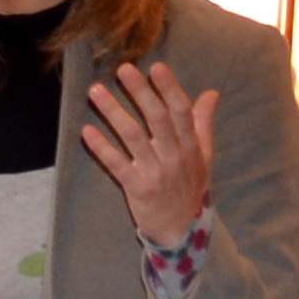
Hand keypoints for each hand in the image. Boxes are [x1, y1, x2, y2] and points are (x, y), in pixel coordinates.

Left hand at [78, 61, 220, 250]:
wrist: (181, 231)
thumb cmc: (189, 188)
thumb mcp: (203, 157)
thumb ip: (203, 123)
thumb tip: (211, 93)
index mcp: (190, 146)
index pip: (181, 112)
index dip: (169, 89)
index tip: (156, 67)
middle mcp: (174, 156)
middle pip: (157, 119)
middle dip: (141, 92)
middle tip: (123, 69)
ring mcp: (155, 172)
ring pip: (133, 137)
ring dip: (113, 112)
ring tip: (95, 91)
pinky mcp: (137, 188)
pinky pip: (117, 165)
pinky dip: (102, 148)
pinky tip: (87, 131)